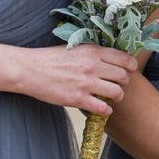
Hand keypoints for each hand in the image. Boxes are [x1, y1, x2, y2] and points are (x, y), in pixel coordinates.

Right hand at [19, 44, 139, 114]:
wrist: (28, 70)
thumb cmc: (49, 59)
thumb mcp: (74, 48)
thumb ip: (92, 53)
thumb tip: (109, 59)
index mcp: (92, 52)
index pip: (123, 58)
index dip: (130, 66)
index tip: (129, 70)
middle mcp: (92, 66)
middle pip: (123, 76)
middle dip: (124, 82)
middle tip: (119, 85)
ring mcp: (85, 83)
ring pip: (117, 92)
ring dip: (117, 97)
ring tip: (112, 98)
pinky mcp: (77, 99)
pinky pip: (102, 108)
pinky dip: (106, 110)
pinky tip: (103, 109)